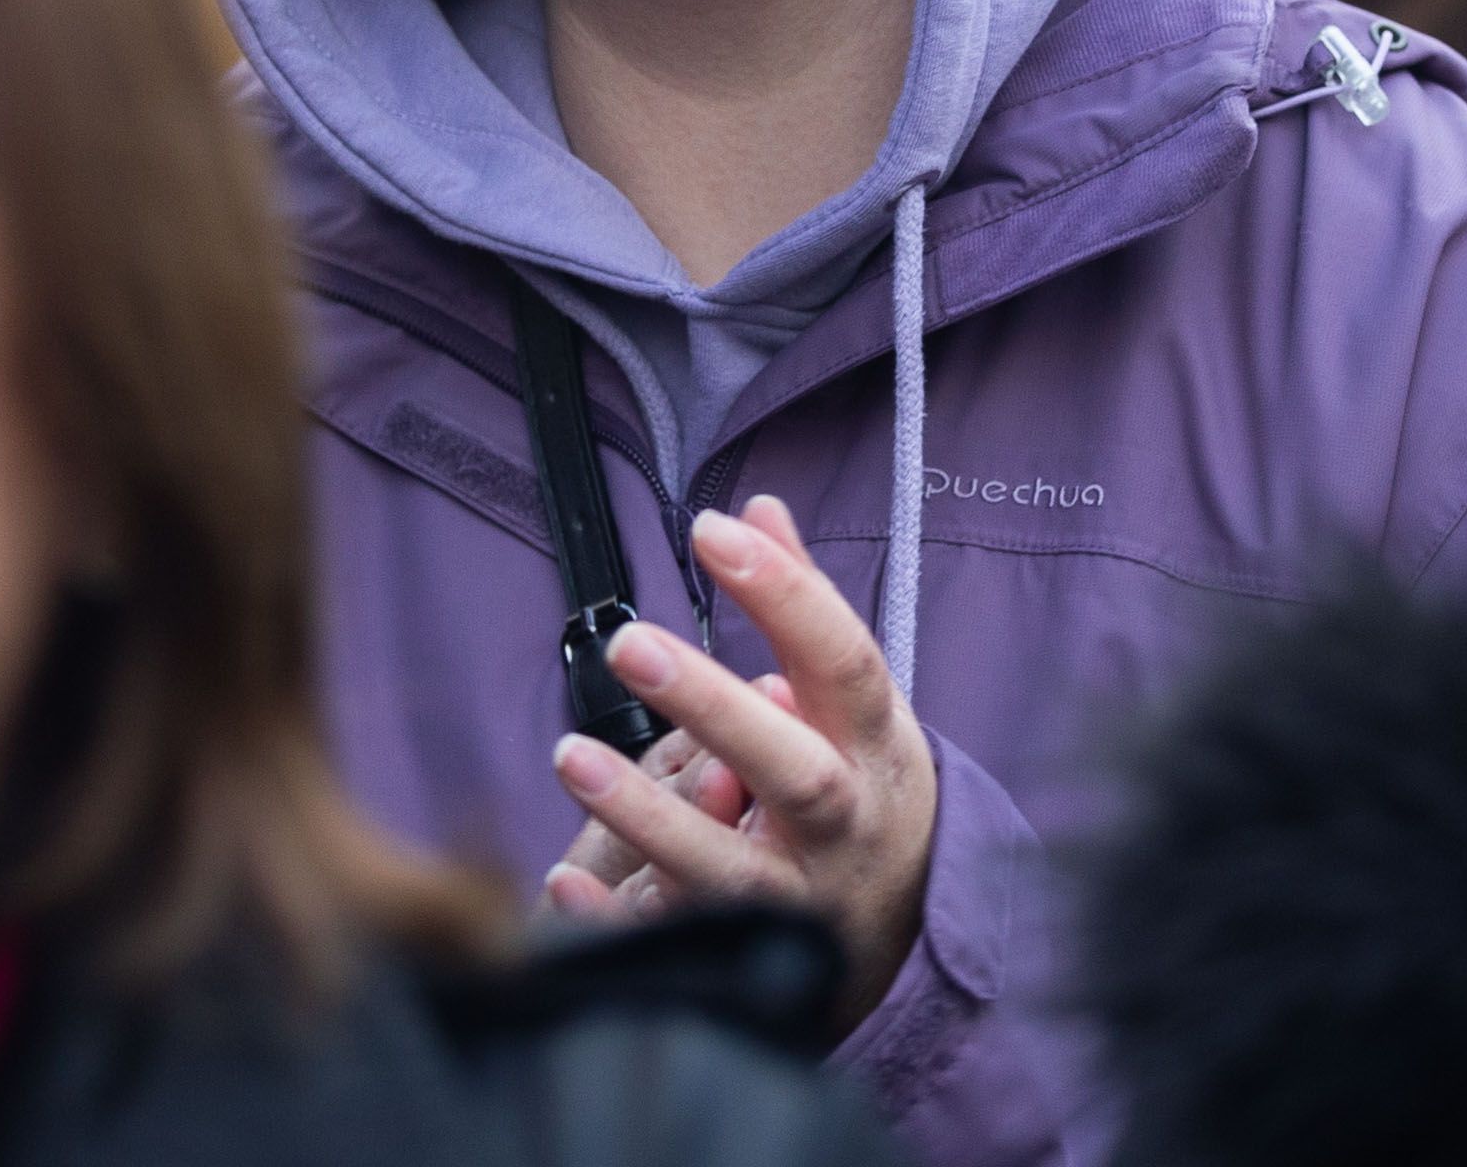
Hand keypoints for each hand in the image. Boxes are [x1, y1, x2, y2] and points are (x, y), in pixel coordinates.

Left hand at [543, 499, 937, 1031]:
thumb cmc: (862, 780)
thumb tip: (757, 507)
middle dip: (713, 708)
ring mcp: (800, 899)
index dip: (784, 593)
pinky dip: (618, 921)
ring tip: (567, 754)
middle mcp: (844, 823)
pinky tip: (559, 880)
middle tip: (628, 643)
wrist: (907, 922)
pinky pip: (679, 944)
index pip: (840, 657)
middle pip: (790, 769)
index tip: (712, 529)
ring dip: (648, 817)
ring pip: (727, 868)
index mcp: (872, 743)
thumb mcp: (853, 700)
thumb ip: (802, 606)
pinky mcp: (750, 957)